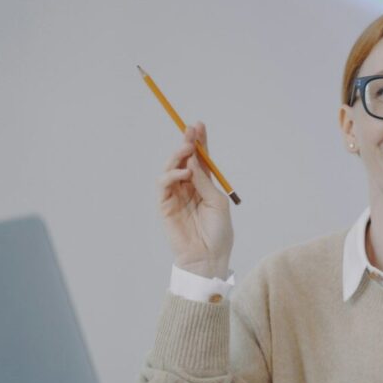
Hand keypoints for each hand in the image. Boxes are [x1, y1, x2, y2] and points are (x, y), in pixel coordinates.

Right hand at [157, 121, 233, 277]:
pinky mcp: (165, 206)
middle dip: (186, 144)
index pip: (200, 160)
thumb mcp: (217, 202)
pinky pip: (163, 185)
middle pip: (184, 160)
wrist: (208, 257)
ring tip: (188, 150)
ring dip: (178, 157)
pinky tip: (184, 173)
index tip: (198, 125)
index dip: (198, 143)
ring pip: (171, 169)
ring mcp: (175, 196)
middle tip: (190, 132)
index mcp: (204, 186)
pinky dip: (172, 175)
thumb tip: (193, 160)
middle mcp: (189, 188)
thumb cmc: (218, 232)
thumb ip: (204, 181)